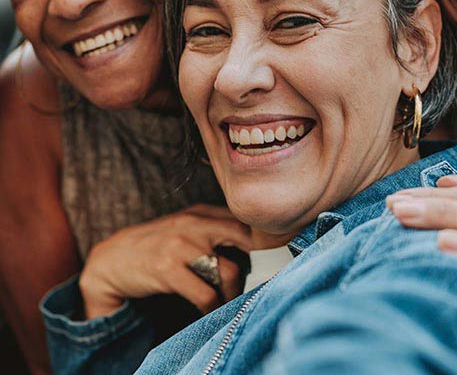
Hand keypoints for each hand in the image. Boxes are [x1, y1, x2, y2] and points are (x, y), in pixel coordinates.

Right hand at [79, 204, 251, 318]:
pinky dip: (213, 308)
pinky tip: (211, 312)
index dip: (264, 239)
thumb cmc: (158, 244)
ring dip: (233, 292)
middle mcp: (194, 224)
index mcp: (202, 213)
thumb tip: (255, 244)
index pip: (244, 220)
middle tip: (263, 279)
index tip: (275, 256)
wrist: (113, 258)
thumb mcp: (186, 227)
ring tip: (232, 301)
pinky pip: (204, 294)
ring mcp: (181, 246)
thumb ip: (215, 228)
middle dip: (259, 261)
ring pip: (227, 271)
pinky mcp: (167, 269)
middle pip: (244, 238)